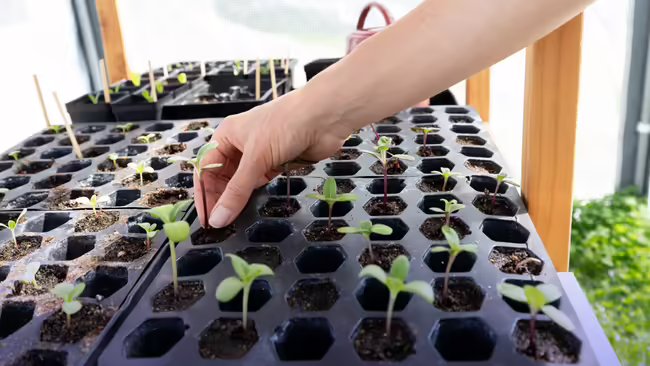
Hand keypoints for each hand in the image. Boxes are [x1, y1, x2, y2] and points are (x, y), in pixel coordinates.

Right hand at [196, 90, 351, 227]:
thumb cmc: (286, 123)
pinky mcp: (278, 162)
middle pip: (223, 176)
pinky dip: (256, 195)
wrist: (325, 117)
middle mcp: (241, 144)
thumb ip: (237, 190)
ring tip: (234, 221)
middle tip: (220, 225)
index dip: (205, 194)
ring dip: (238, 199)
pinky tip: (252, 209)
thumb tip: (217, 218)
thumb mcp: (256, 158)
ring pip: (243, 181)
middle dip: (220, 199)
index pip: (207, 169)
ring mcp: (261, 153)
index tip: (206, 219)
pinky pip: (261, 182)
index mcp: (227, 135)